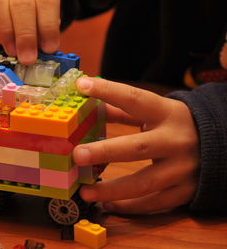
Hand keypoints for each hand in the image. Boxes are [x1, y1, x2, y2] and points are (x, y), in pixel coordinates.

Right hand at [0, 0, 60, 64]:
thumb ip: (44, 28)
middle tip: (28, 57)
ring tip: (12, 52)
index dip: (48, 25)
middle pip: (21, 2)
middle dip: (26, 34)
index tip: (49, 48)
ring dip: (6, 31)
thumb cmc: (34, 11)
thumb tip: (44, 46)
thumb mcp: (45, 15)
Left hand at [73, 77, 199, 213]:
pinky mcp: (185, 191)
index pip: (134, 99)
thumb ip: (124, 110)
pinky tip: (107, 204)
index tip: (82, 85)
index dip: (108, 91)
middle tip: (77, 155)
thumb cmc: (179, 125)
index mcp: (168, 113)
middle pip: (138, 147)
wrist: (221, 145)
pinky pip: (153, 203)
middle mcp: (176, 140)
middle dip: (106, 151)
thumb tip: (90, 107)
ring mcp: (182, 169)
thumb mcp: (157, 112)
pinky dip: (128, 206)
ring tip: (85, 191)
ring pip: (144, 183)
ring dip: (112, 190)